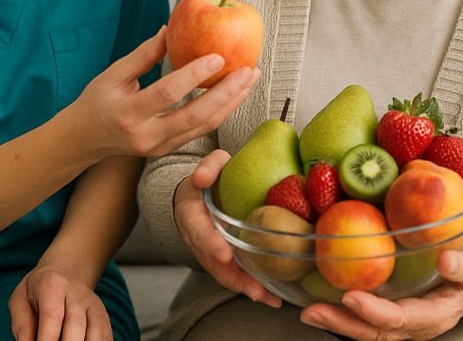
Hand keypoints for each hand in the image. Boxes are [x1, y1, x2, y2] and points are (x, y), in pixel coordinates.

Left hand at [9, 265, 110, 340]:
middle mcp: (77, 294)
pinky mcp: (103, 316)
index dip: (47, 340)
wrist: (66, 271)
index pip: (52, 316)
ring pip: (96, 332)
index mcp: (53, 286)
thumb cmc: (38, 290)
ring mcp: (93, 305)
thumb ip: (22, 325)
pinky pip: (106, 336)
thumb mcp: (21, 299)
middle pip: (76, 326)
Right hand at [77, 26, 259, 159]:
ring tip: (249, 79)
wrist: (86, 139)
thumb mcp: (113, 74)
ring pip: (204, 127)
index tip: (218, 56)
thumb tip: (170, 29)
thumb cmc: (97, 100)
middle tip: (248, 70)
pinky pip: (200, 131)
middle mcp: (147, 136)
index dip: (194, 74)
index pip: (168, 93)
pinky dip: (221, 111)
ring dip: (231, 103)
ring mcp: (159, 147)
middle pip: (196, 116)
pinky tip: (235, 93)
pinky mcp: (168, 151)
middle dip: (226, 93)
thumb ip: (143, 54)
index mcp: (129, 113)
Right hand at [174, 149, 281, 307]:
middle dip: (233, 276)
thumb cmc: (210, 177)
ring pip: (224, 274)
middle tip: (254, 288)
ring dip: (245, 287)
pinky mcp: (223, 259)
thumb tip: (202, 178)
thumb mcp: (210, 165)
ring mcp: (209, 252)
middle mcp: (197, 238)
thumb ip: (209, 166)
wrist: (201, 193)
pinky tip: (272, 297)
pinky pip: (235, 275)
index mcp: (190, 213)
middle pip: (212, 261)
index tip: (225, 254)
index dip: (210, 243)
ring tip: (268, 297)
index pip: (198, 229)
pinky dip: (251, 287)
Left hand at [300, 238, 462, 339]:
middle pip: (375, 331)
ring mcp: (403, 321)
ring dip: (336, 321)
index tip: (350, 298)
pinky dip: (343, 311)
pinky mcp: (394, 309)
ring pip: (366, 328)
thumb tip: (447, 260)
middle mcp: (415, 324)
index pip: (401, 319)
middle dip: (342, 324)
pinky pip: (366, 317)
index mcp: (434, 315)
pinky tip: (320, 298)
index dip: (374, 312)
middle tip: (311, 312)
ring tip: (307, 312)